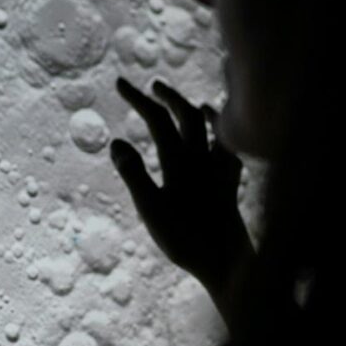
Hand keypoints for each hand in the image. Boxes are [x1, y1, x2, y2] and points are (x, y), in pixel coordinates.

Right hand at [111, 78, 253, 302]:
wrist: (229, 262)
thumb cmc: (186, 240)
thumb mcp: (150, 209)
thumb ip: (134, 174)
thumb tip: (116, 141)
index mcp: (179, 163)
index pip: (158, 120)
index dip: (138, 98)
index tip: (119, 83)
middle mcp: (202, 160)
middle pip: (186, 115)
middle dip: (167, 97)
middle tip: (150, 87)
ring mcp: (219, 171)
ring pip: (213, 129)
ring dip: (198, 112)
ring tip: (190, 105)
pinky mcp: (230, 185)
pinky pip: (230, 152)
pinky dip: (223, 137)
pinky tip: (221, 140)